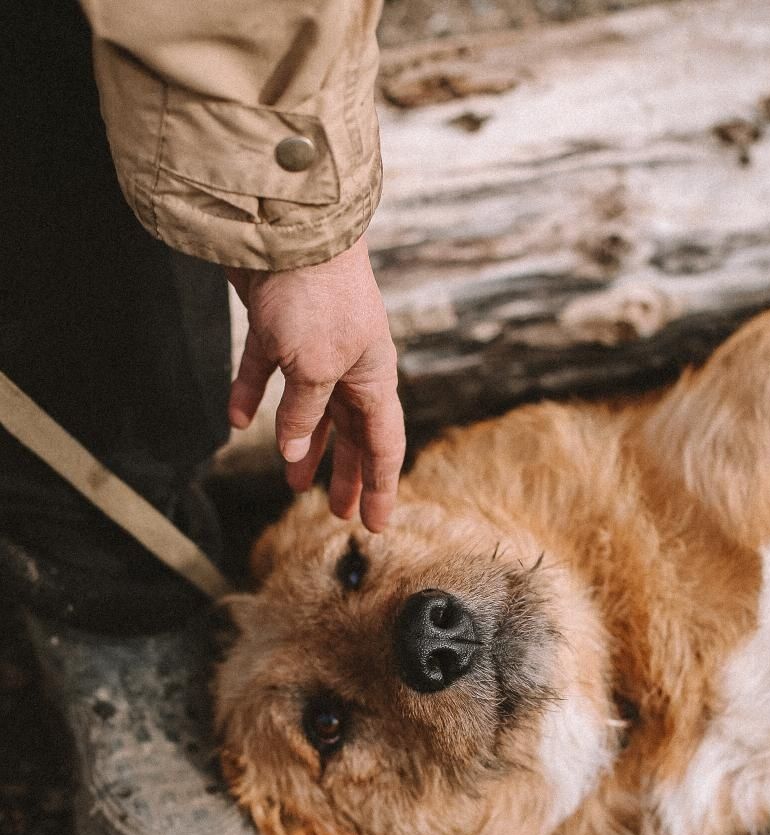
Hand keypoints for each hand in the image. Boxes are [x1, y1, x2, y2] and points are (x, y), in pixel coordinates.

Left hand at [227, 236, 404, 532]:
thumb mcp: (315, 367)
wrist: (286, 225)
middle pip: (351, 432)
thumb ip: (306, 414)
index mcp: (372, 377)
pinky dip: (252, 396)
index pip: (384, 444)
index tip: (376, 526)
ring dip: (303, 446)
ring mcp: (309, 346)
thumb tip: (294, 453)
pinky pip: (263, 373)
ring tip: (293, 481)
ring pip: (310, 410)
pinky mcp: (273, 329)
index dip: (381, 488)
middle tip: (339, 513)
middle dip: (347, 474)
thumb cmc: (317, 295)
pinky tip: (237, 420)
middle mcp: (347, 365)